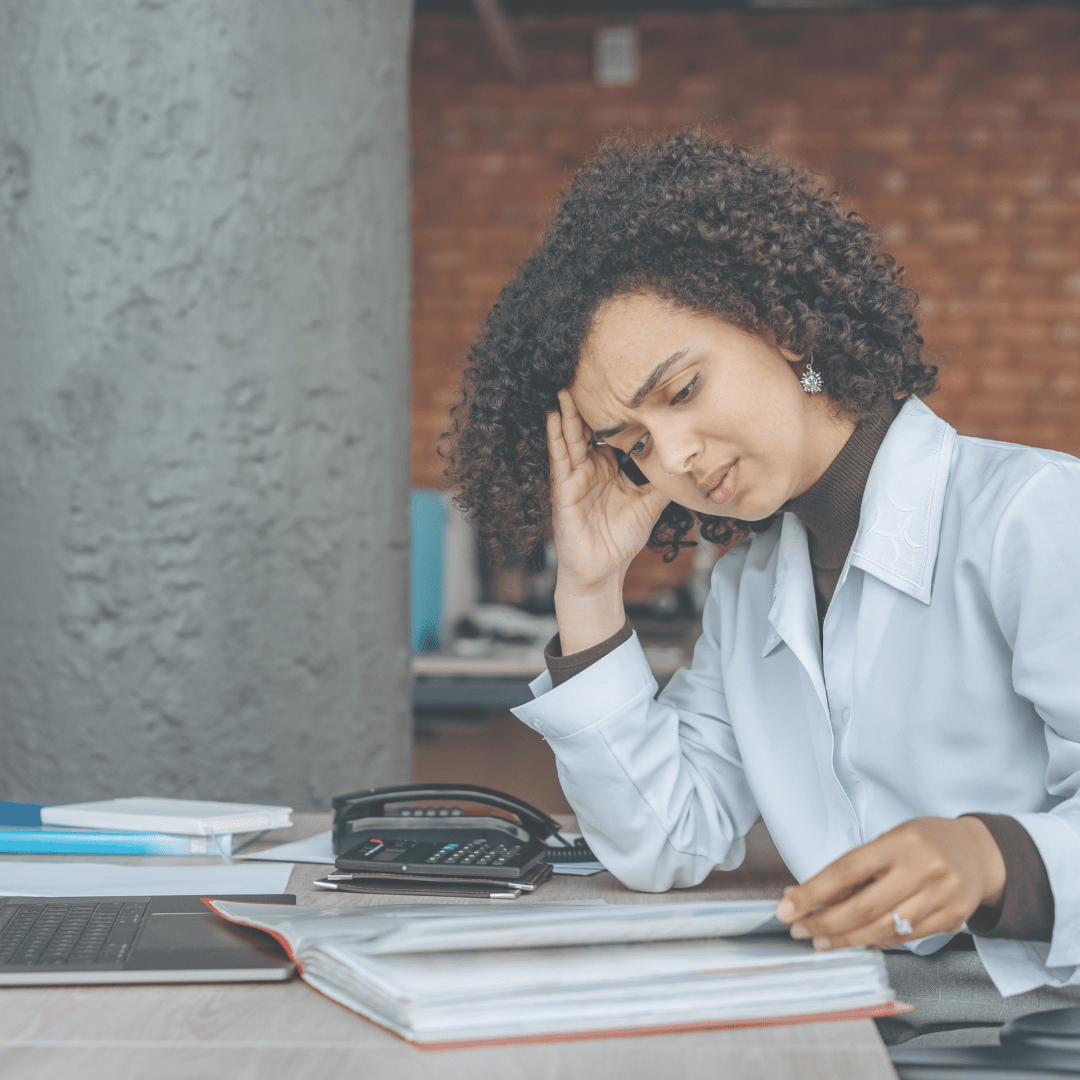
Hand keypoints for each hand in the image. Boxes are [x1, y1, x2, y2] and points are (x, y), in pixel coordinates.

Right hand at [548, 390, 669, 652]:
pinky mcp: (564, 489)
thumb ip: (664, 480)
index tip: (623, 384)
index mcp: (609, 468)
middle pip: (588, 429)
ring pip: (571, 437)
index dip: (617, 411)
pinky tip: (554, 416)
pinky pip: (559, 458)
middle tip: (590, 371)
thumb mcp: (651, 503)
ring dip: (568, 412)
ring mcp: (575, 477)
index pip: (612, 432)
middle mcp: (590, 468)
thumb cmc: (622, 539)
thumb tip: (691, 462)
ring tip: (565, 384)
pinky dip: (556, 436)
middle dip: (588, 403)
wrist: (603, 571)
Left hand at [774, 816, 1005, 950]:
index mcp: (899, 843)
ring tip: (820, 941)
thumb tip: (809, 894)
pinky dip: (875, 941)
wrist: (979, 853)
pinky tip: (856, 941)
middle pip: (864, 907)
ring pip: (883, 929)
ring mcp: (940, 897)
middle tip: (799, 929)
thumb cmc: (923, 842)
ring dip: (846, 939)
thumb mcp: (888, 840)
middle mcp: (922, 869)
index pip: (846, 870)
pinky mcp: (952, 918)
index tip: (787, 906)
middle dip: (824, 923)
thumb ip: (856, 868)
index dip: (812, 891)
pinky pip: (905, 938)